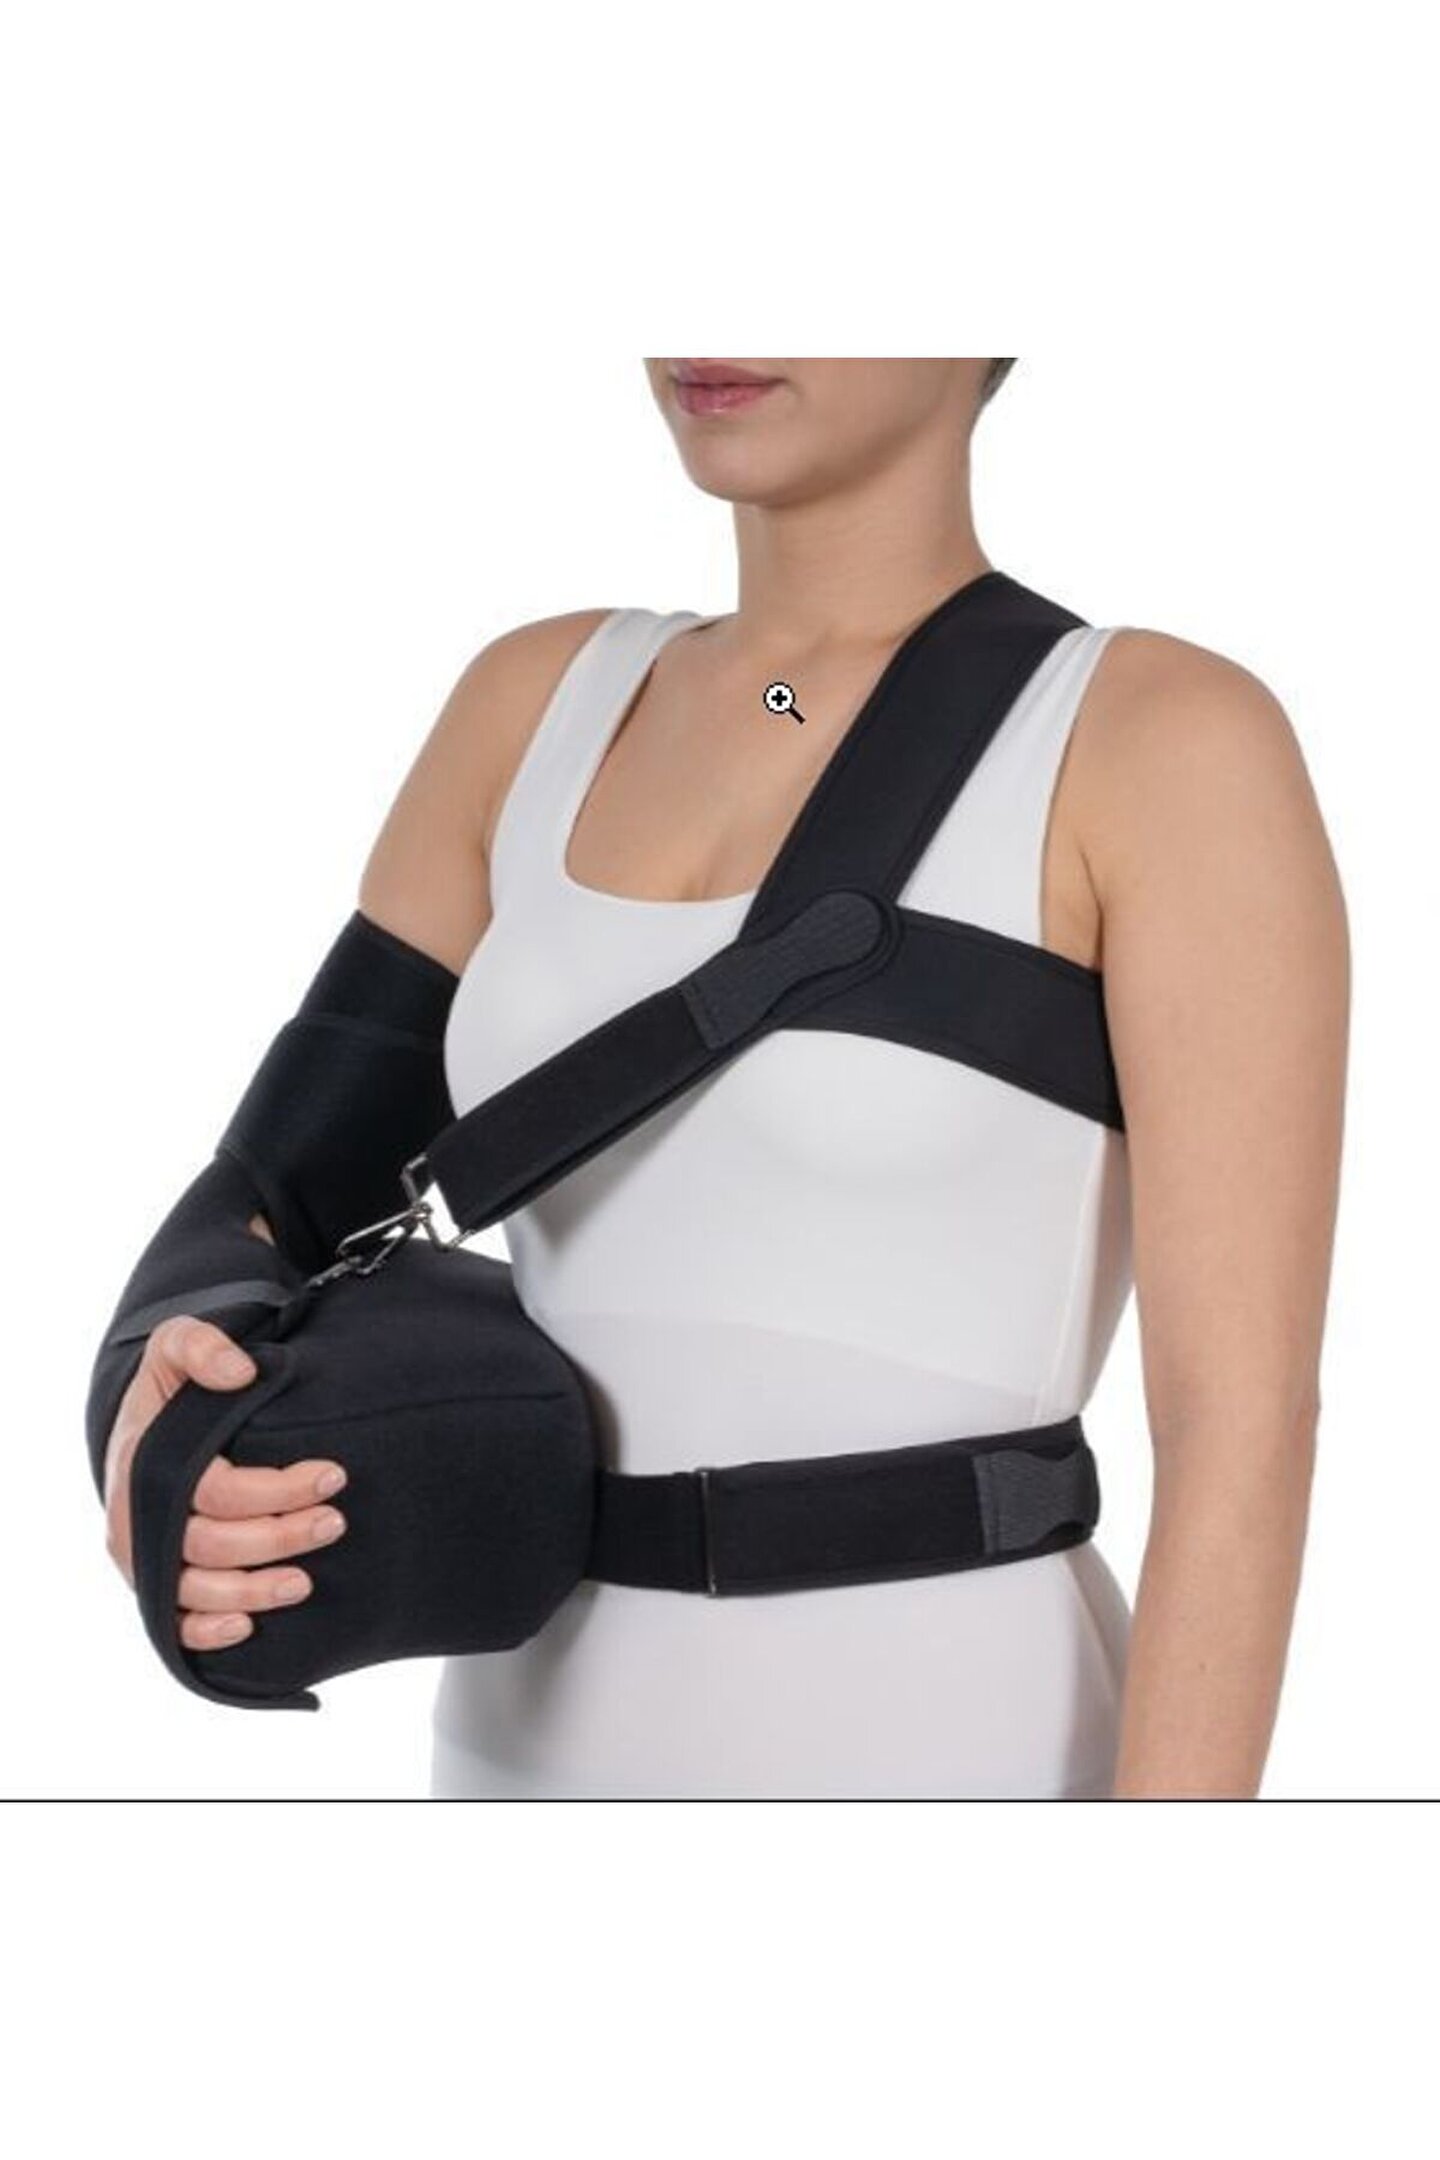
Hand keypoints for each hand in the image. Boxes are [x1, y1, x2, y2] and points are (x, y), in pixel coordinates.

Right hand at [103, 1312, 347, 1652]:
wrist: (140, 1430)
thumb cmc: (169, 1392)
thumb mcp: (174, 1347)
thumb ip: (200, 1346)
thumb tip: (241, 1372)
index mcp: (143, 1464)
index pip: (217, 1491)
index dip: (277, 1490)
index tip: (331, 1474)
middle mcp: (137, 1520)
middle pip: (214, 1544)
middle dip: (281, 1537)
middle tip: (335, 1521)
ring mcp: (144, 1558)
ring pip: (198, 1591)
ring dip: (255, 1590)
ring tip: (306, 1582)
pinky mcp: (153, 1586)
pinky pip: (173, 1625)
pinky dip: (207, 1632)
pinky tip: (247, 1626)